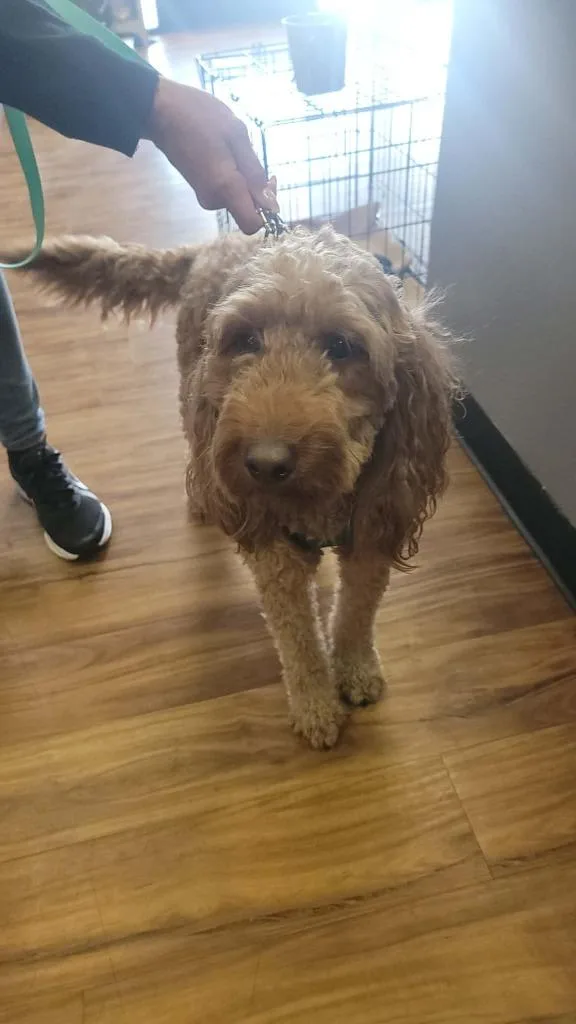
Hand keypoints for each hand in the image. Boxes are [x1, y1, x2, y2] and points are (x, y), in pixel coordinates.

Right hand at [145, 77, 277, 233]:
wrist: (161, 111)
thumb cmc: (200, 117)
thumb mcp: (236, 136)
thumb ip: (254, 172)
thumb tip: (271, 205)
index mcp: (225, 189)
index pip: (252, 224)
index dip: (267, 211)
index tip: (268, 183)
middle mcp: (214, 200)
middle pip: (247, 209)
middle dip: (256, 187)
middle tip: (250, 153)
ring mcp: (205, 195)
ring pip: (237, 197)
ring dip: (243, 176)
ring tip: (232, 145)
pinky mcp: (200, 188)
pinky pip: (226, 190)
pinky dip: (232, 175)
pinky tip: (223, 150)